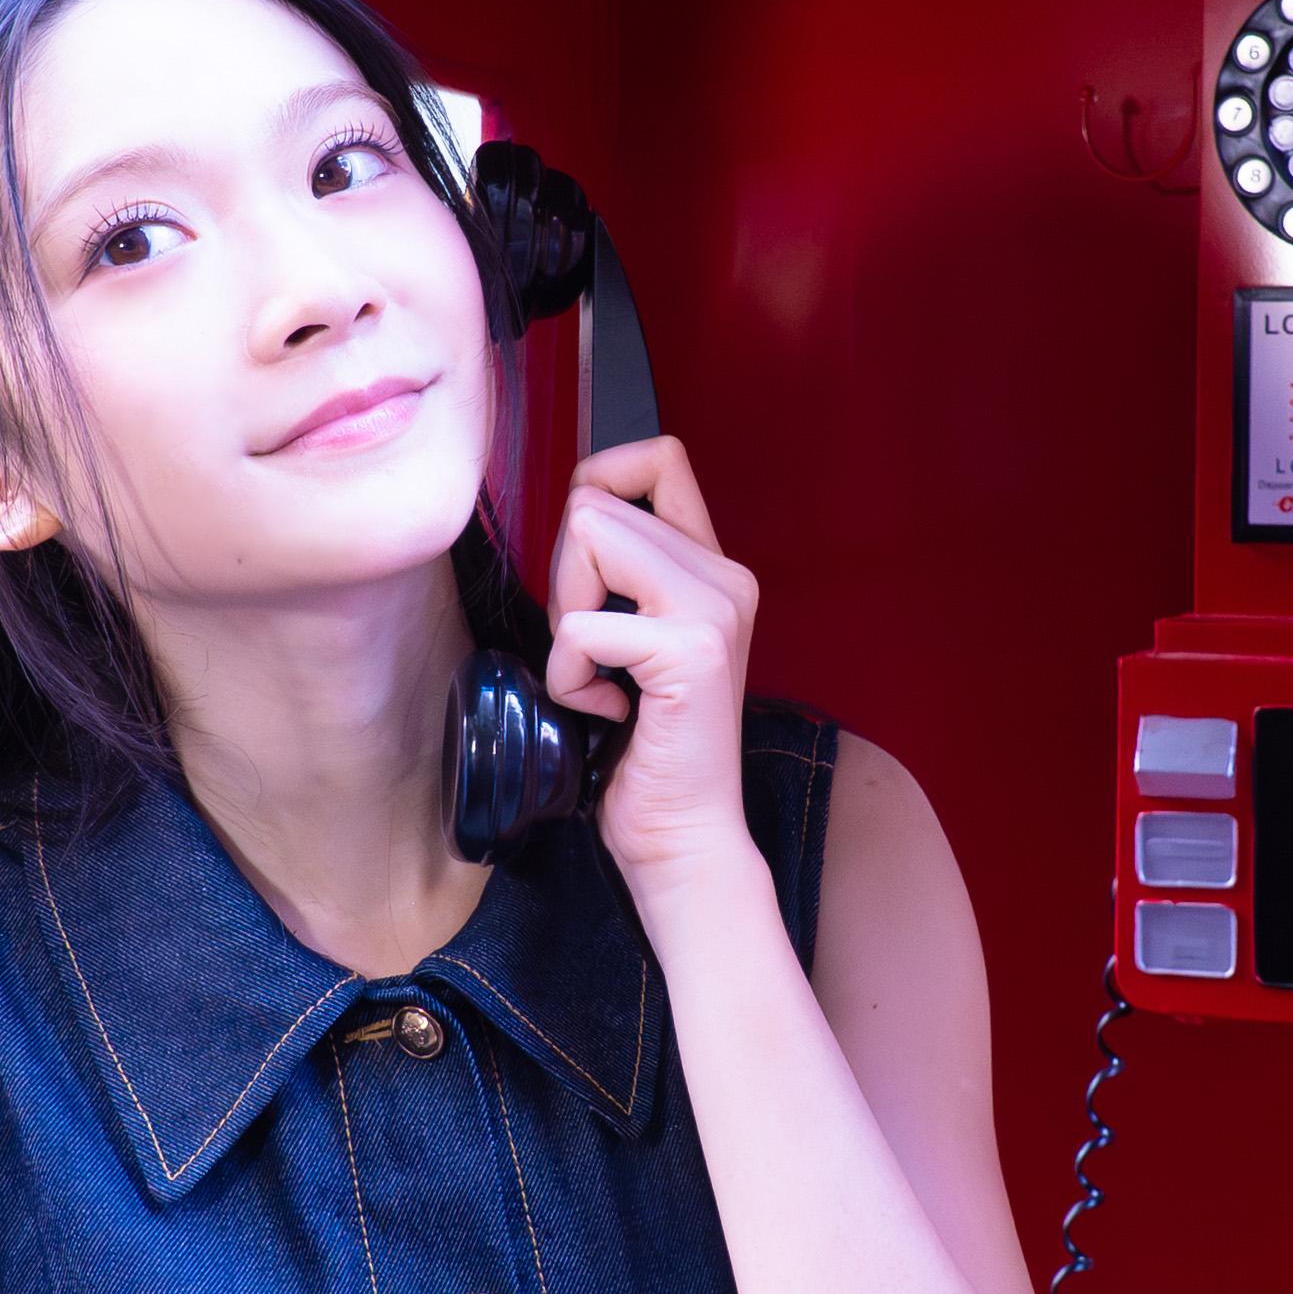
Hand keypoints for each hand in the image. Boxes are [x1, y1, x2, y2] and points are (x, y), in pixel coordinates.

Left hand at [541, 437, 767, 916]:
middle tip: (595, 652)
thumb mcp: (635, 641)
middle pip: (595, 502)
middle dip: (565, 577)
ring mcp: (714, 609)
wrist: (684, 837)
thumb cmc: (643, 749)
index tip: (587, 566)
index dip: (597, 487)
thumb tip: (572, 519)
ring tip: (602, 676)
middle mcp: (727, 576)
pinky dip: (569, 676)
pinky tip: (607, 711)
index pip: (659, 457)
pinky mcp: (690, 651)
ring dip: (567, 618)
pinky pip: (579, 627)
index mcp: (715, 568)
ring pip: (587, 538)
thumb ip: (623, 574)